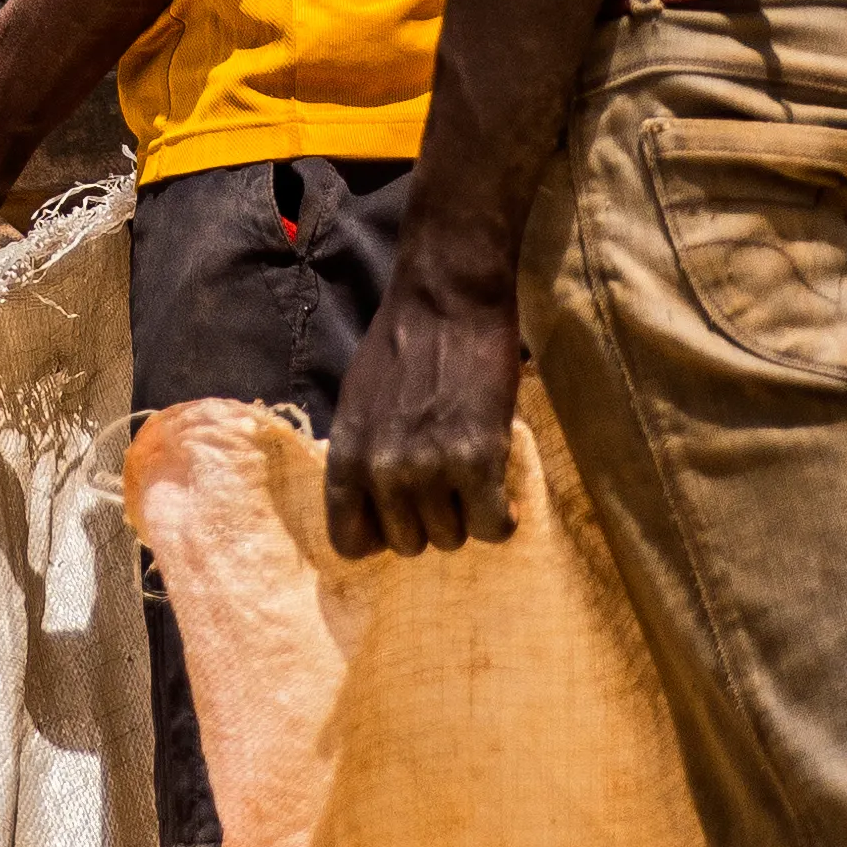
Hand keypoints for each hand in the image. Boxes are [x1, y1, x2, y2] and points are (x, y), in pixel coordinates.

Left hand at [324, 254, 527, 554]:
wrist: (448, 301)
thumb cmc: (400, 345)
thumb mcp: (355, 405)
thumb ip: (359, 458)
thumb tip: (370, 509)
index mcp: (345, 457)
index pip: (349, 541)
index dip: (378, 537)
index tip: (400, 519)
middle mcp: (382, 472)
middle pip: (409, 545)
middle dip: (428, 521)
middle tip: (445, 486)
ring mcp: (431, 471)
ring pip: (452, 539)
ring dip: (466, 515)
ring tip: (472, 477)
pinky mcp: (479, 463)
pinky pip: (493, 528)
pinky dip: (501, 519)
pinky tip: (500, 493)